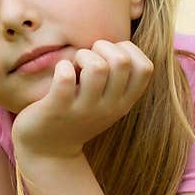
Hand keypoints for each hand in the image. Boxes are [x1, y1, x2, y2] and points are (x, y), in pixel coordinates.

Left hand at [11, 39, 153, 161]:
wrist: (48, 152)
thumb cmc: (78, 114)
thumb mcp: (107, 101)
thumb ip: (118, 77)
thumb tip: (119, 42)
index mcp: (124, 102)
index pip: (146, 67)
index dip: (128, 50)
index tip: (109, 55)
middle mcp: (109, 107)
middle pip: (121, 61)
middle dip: (103, 47)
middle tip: (87, 58)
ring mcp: (84, 109)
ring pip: (97, 67)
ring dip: (83, 55)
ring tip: (74, 64)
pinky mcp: (57, 109)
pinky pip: (66, 77)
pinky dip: (62, 66)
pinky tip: (60, 72)